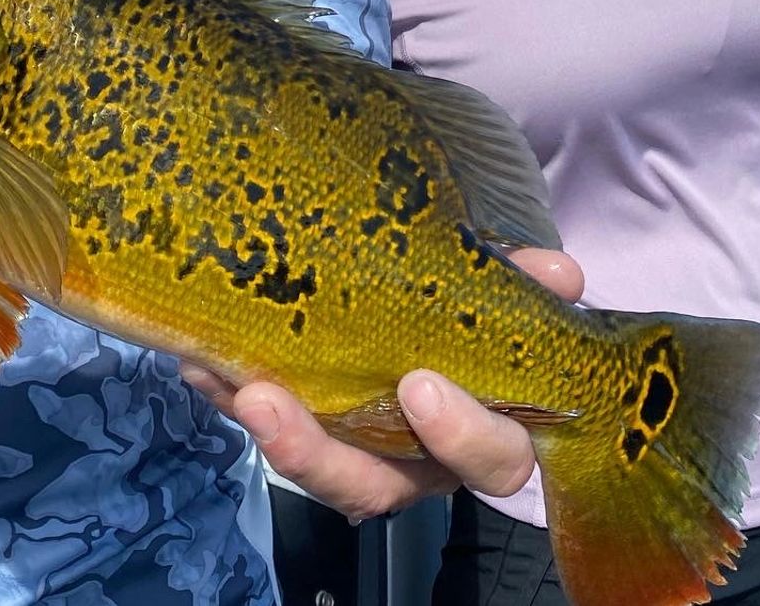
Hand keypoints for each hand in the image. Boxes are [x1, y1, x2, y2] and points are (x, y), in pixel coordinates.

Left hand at [182, 248, 583, 521]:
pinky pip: (269, 421)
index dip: (458, 435)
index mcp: (485, 436)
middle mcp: (418, 462)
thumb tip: (561, 273)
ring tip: (219, 377)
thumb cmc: (487, 330)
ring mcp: (360, 450)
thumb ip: (532, 291)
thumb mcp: (513, 308)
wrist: (450, 334)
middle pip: (372, 485)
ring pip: (314, 463)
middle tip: (265, 401)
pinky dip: (228, 390)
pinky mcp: (311, 425)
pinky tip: (198, 359)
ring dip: (263, 426)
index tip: (420, 387)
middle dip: (316, 451)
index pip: (487, 460)